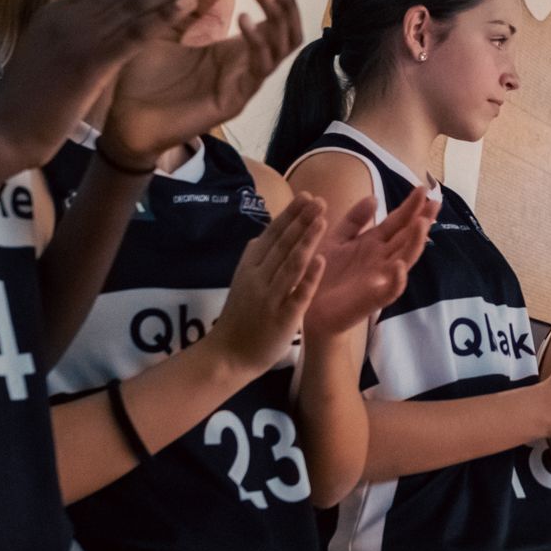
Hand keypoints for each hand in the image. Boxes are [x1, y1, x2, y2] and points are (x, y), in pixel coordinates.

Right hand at [0, 0, 211, 169]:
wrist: (6, 129)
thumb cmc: (26, 94)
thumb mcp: (39, 42)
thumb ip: (53, 11)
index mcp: (55, 11)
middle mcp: (66, 16)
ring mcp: (76, 38)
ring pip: (130, 4)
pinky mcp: (88, 63)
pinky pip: (132, 34)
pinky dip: (161, 17)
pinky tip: (185, 5)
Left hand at [101, 0, 300, 168]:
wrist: (125, 119)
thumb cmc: (143, 77)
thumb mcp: (164, 28)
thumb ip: (185, 2)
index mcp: (233, 51)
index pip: (274, 23)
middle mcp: (243, 67)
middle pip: (287, 33)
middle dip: (285, 3)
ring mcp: (241, 85)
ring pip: (281, 49)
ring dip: (278, 17)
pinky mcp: (233, 102)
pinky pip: (259, 70)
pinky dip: (257, 42)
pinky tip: (246, 20)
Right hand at [204, 195, 325, 377]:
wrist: (228, 355)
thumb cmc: (240, 316)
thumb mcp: (243, 281)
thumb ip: (256, 259)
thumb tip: (264, 234)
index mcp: (250, 267)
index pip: (272, 235)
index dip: (290, 215)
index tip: (306, 196)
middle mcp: (259, 277)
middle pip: (282, 244)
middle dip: (302, 220)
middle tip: (320, 200)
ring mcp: (270, 296)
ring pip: (291, 264)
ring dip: (307, 240)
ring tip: (322, 220)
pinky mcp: (282, 316)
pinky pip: (297, 293)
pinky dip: (309, 276)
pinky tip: (322, 260)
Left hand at [301, 190, 437, 341]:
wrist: (307, 305)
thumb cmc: (322, 272)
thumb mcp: (337, 239)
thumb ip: (354, 220)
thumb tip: (375, 197)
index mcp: (373, 244)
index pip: (397, 222)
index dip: (410, 206)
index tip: (423, 189)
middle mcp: (381, 259)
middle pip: (407, 237)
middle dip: (422, 220)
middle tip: (435, 202)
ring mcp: (380, 278)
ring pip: (405, 259)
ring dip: (415, 243)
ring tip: (422, 223)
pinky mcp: (372, 299)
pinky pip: (390, 291)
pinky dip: (396, 280)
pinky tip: (398, 266)